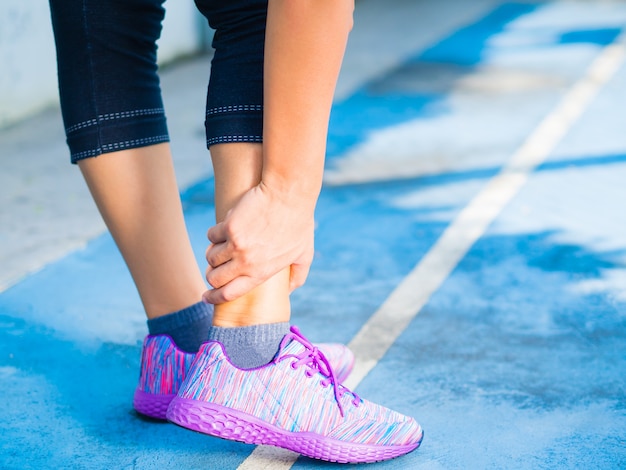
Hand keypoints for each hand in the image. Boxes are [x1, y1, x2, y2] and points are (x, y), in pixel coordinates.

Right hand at [203, 182, 314, 303]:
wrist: (288, 195)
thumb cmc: (298, 223)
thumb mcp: (304, 255)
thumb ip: (297, 276)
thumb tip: (288, 291)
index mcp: (260, 273)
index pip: (229, 294)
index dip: (214, 298)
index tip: (206, 297)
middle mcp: (245, 263)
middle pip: (214, 278)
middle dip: (212, 276)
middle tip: (214, 270)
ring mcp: (235, 245)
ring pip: (210, 257)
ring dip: (214, 253)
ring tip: (221, 248)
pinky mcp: (229, 227)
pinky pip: (211, 236)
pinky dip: (215, 233)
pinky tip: (223, 229)